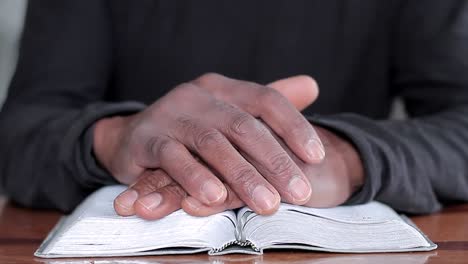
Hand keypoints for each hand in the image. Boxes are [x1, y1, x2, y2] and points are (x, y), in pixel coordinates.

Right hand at [94, 73, 323, 215]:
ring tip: (267, 203)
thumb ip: (267, 104)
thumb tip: (312, 85)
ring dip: (242, 175)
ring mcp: (171, 115)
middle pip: (243, 125)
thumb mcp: (229, 113)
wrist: (132, 137)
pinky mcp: (146, 139)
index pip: (266, 99)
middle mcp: (199, 96)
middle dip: (275, 161)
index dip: (295, 126)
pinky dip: (194, 177)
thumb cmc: (190, 129)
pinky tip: (214, 198)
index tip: (318, 157)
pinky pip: (173, 158)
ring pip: (212, 143)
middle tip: (300, 192)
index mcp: (223, 88)